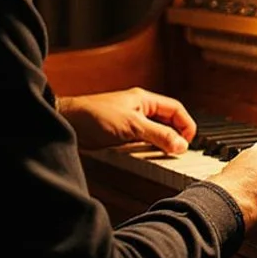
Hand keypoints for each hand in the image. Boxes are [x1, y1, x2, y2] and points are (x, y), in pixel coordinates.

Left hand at [57, 88, 196, 154]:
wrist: (67, 122)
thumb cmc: (95, 115)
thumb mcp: (133, 126)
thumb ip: (158, 135)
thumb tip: (181, 144)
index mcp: (145, 100)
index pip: (175, 109)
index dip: (186, 124)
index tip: (188, 142)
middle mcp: (139, 109)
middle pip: (167, 122)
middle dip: (175, 135)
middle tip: (179, 151)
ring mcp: (130, 122)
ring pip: (155, 133)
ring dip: (162, 144)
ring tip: (166, 156)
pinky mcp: (120, 135)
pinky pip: (142, 142)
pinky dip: (148, 149)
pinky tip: (148, 157)